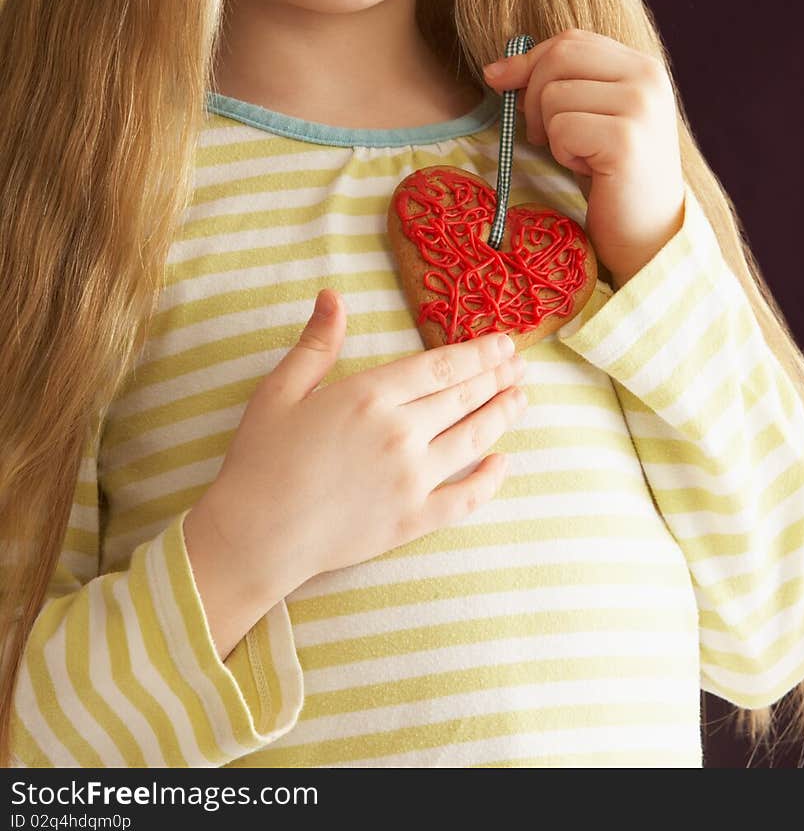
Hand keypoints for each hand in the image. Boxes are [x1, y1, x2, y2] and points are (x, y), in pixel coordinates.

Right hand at [196, 292, 528, 605]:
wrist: (254, 535)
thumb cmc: (261, 459)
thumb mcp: (281, 390)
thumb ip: (317, 343)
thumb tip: (333, 295)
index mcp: (370, 396)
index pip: (441, 366)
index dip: (478, 353)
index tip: (503, 343)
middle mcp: (400, 433)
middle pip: (464, 397)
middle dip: (497, 377)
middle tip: (519, 365)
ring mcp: (411, 479)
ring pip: (473, 440)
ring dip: (502, 416)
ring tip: (521, 399)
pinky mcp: (413, 520)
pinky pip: (466, 498)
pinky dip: (491, 480)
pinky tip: (504, 463)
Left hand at [483, 28, 684, 288]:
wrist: (649, 232)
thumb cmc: (611, 174)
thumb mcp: (588, 116)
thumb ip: (559, 83)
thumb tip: (496, 70)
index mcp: (642, 66)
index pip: (571, 40)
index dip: (529, 60)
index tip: (499, 81)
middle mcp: (648, 77)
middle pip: (559, 57)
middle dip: (533, 95)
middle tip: (543, 135)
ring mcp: (641, 106)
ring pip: (553, 95)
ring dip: (553, 133)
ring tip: (582, 156)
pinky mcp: (625, 139)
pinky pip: (561, 129)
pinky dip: (563, 154)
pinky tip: (590, 171)